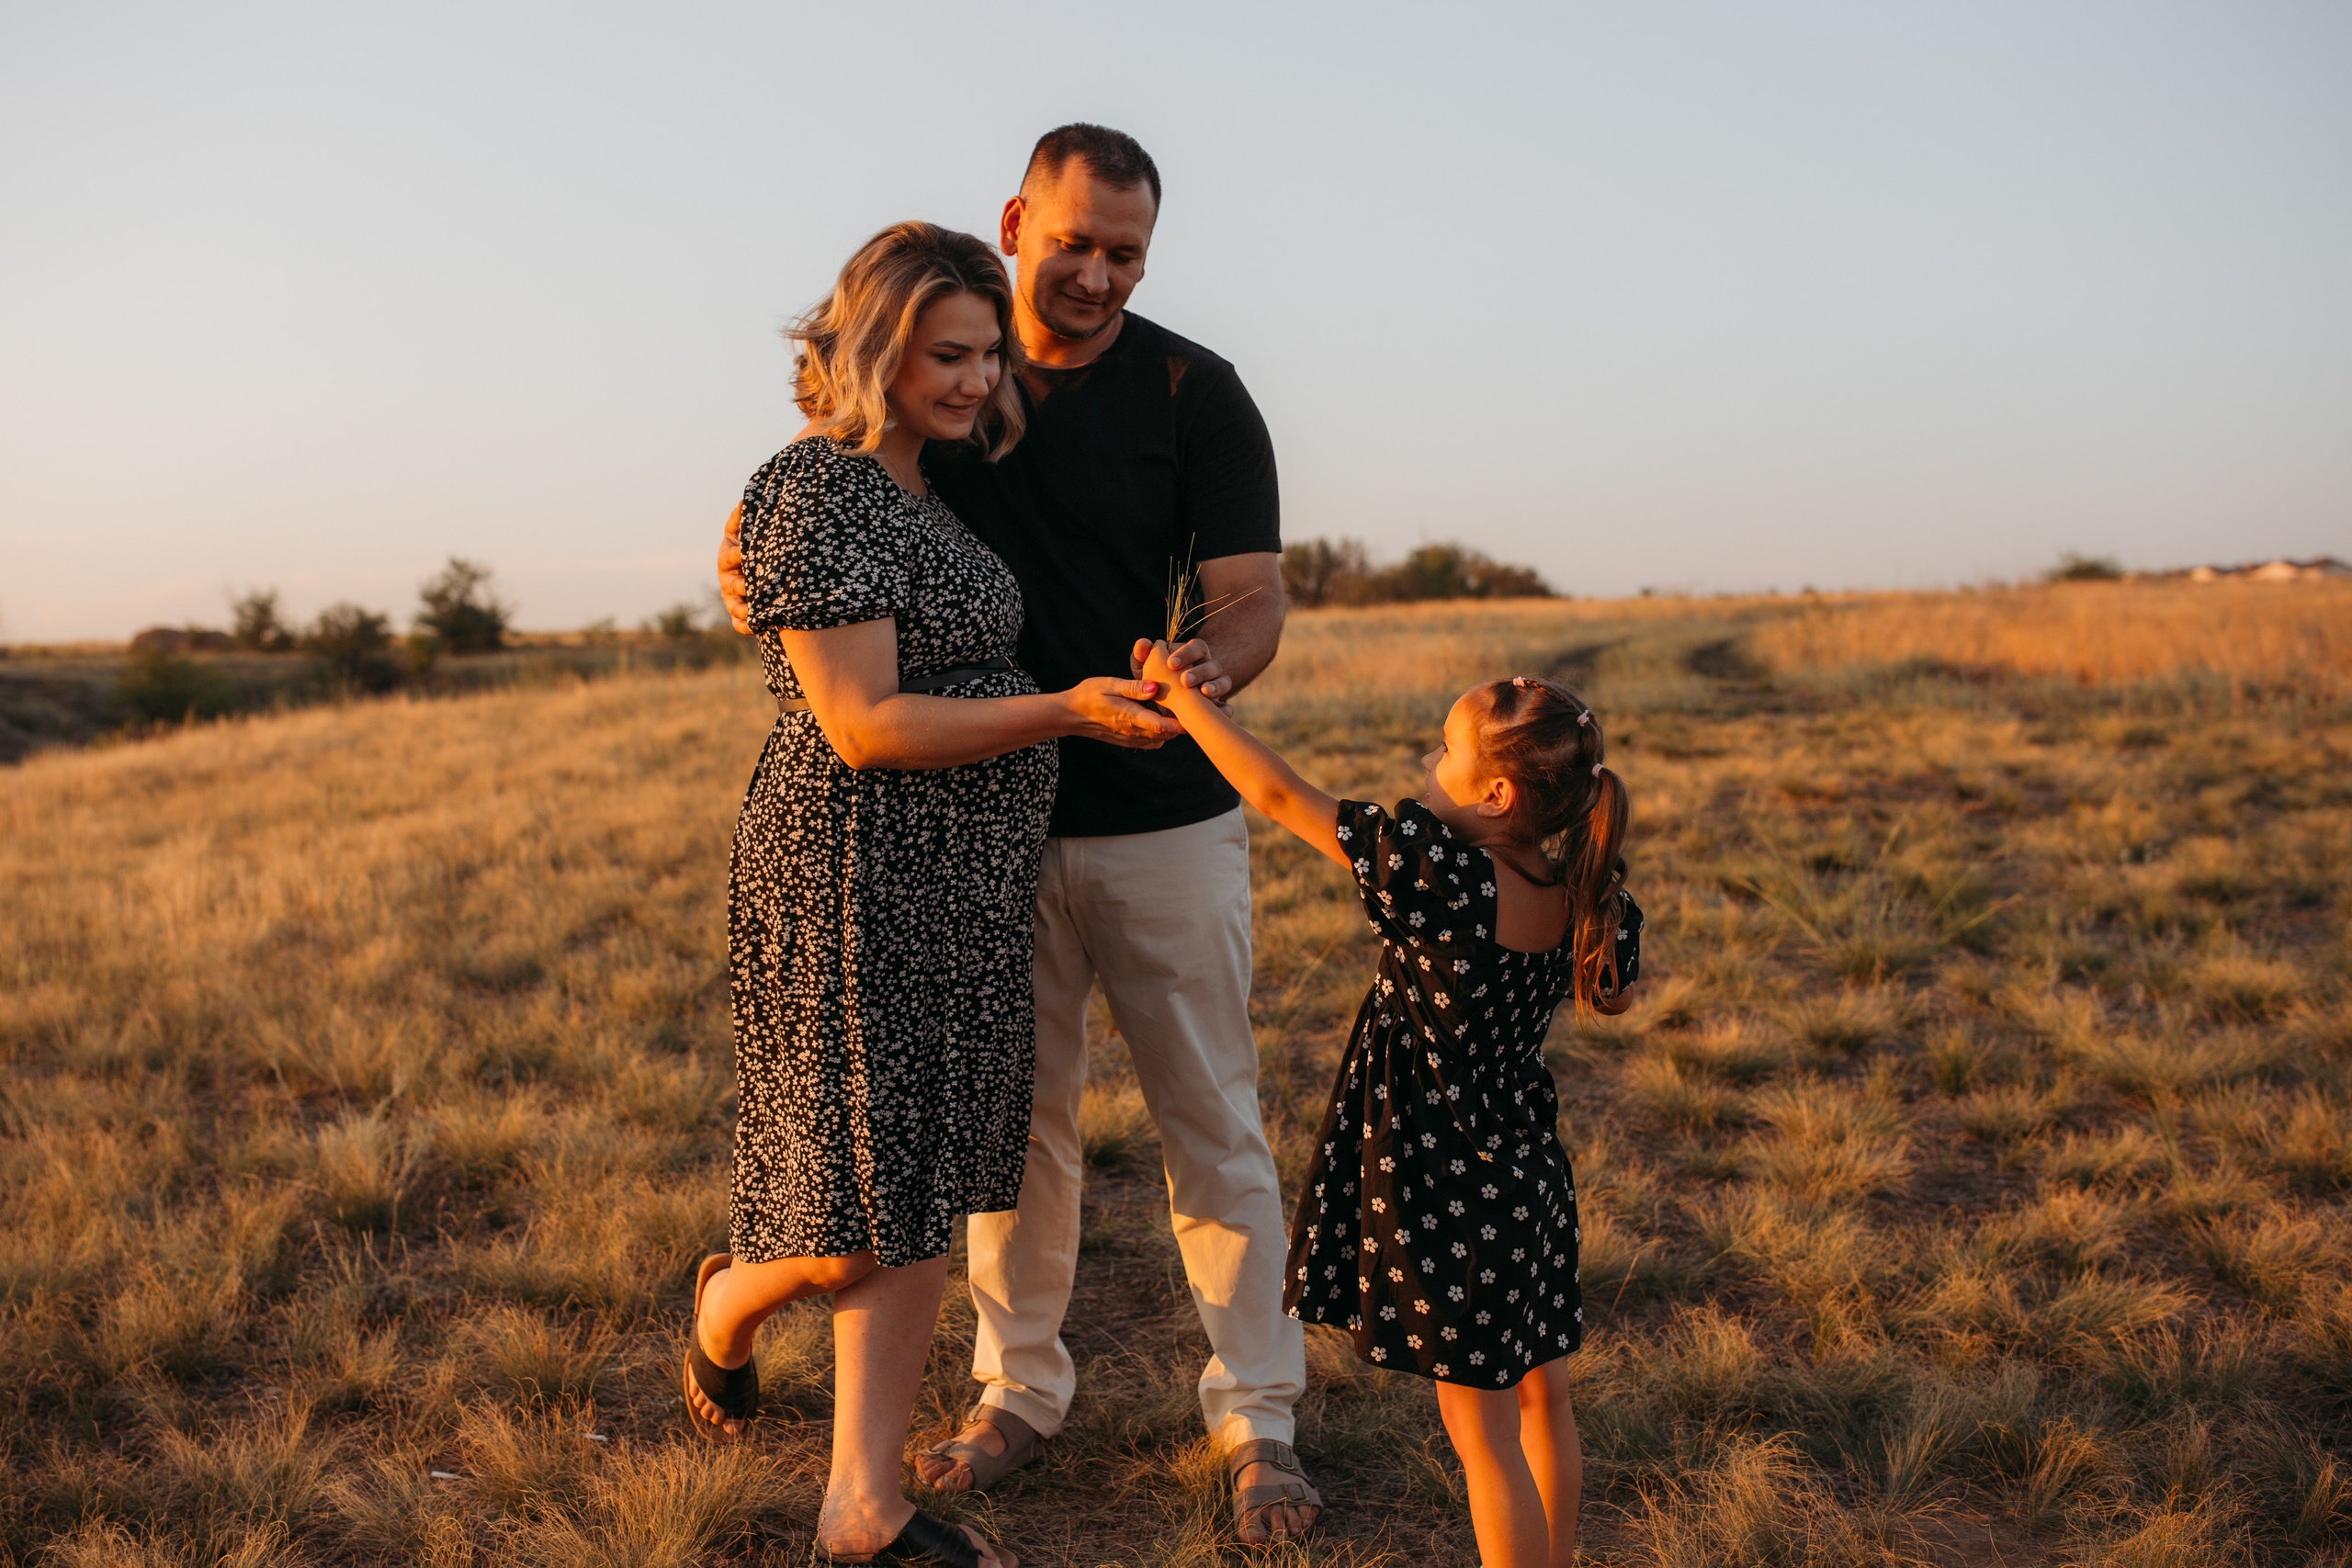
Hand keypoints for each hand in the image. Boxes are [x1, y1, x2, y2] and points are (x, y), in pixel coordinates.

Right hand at [718, 505, 750, 634]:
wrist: (745, 571)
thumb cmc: (744, 548)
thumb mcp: (740, 533)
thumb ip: (739, 521)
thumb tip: (742, 502)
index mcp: (727, 559)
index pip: (730, 557)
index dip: (738, 556)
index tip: (747, 553)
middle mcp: (727, 580)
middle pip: (733, 585)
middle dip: (743, 585)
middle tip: (754, 585)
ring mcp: (731, 599)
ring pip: (735, 607)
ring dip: (745, 610)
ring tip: (756, 611)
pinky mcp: (737, 615)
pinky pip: (739, 624)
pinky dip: (747, 626)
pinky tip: (759, 626)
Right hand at [1063, 677, 1182, 748]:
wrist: (1071, 714)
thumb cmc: (1090, 694)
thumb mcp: (1110, 684)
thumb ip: (1133, 688)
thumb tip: (1155, 688)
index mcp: (1129, 716)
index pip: (1161, 726)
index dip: (1181, 723)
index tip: (1195, 713)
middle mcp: (1132, 732)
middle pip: (1166, 734)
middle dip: (1181, 724)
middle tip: (1192, 708)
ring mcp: (1130, 739)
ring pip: (1160, 739)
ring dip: (1171, 729)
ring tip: (1179, 711)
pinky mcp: (1128, 741)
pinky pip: (1151, 741)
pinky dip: (1161, 733)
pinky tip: (1161, 718)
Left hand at [1130, 636, 1230, 701]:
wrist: (1162, 707)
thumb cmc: (1155, 681)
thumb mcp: (1144, 669)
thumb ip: (1142, 656)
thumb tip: (1144, 644)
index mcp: (1194, 655)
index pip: (1197, 647)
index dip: (1187, 653)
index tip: (1171, 664)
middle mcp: (1208, 669)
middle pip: (1213, 664)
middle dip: (1199, 672)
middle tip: (1184, 681)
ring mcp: (1215, 687)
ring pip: (1224, 681)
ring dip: (1215, 686)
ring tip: (1203, 693)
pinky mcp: (1217, 707)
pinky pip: (1227, 707)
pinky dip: (1225, 709)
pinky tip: (1219, 712)